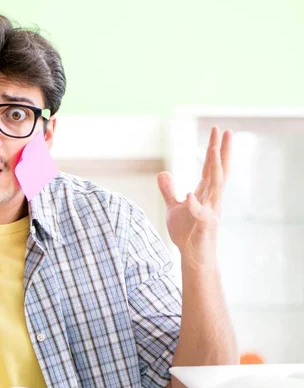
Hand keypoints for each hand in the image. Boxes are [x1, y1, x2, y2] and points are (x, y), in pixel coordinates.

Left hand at [157, 126, 231, 269]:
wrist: (193, 257)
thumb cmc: (187, 233)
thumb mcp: (174, 208)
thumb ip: (169, 191)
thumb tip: (162, 172)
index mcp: (205, 193)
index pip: (210, 167)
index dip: (213, 149)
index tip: (217, 130)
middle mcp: (211, 199)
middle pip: (218, 171)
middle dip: (221, 151)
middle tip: (224, 131)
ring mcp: (210, 212)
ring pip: (215, 187)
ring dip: (215, 169)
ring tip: (213, 151)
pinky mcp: (204, 227)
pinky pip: (201, 214)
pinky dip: (195, 205)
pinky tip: (190, 195)